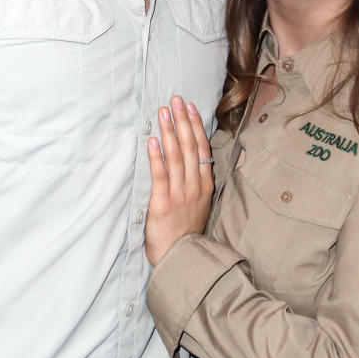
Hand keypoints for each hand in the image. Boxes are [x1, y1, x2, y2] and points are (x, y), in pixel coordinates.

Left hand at [145, 96, 214, 265]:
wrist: (181, 258)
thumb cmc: (186, 233)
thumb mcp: (200, 205)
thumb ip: (196, 183)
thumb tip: (193, 161)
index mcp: (204, 185)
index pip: (201, 148)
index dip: (195, 126)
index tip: (189, 107)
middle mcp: (194, 186)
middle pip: (189, 146)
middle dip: (182, 121)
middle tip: (175, 100)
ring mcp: (180, 193)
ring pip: (176, 156)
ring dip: (169, 131)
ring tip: (163, 112)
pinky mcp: (163, 202)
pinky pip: (161, 174)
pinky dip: (157, 155)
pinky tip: (153, 139)